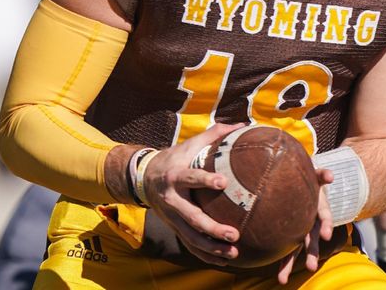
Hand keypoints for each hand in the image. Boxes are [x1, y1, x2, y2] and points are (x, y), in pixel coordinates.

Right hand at [142, 122, 244, 265]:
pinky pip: (189, 245)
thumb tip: (242, 125)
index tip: (223, 183)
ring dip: (212, 248)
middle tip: (234, 233)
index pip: (190, 178)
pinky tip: (224, 259)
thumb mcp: (189, 144)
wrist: (144, 177)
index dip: (205, 180)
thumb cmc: (174, 158)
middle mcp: (171, 199)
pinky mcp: (173, 227)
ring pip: (190, 237)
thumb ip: (214, 135)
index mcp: (175, 175)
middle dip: (213, 228)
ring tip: (233, 252)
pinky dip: (205, 254)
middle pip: (192, 217)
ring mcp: (171, 217)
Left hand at [277, 167, 334, 284]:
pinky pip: (288, 248)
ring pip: (298, 249)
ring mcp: (303, 231)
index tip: (326, 235)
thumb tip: (330, 175)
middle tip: (310, 267)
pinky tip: (279, 275)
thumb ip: (323, 174)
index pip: (325, 217)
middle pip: (313, 239)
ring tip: (283, 279)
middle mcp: (313, 223)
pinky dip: (284, 261)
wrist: (304, 184)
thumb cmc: (309, 179)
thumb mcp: (316, 175)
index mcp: (320, 208)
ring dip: (291, 263)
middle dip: (312, 252)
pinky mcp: (293, 235)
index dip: (327, 225)